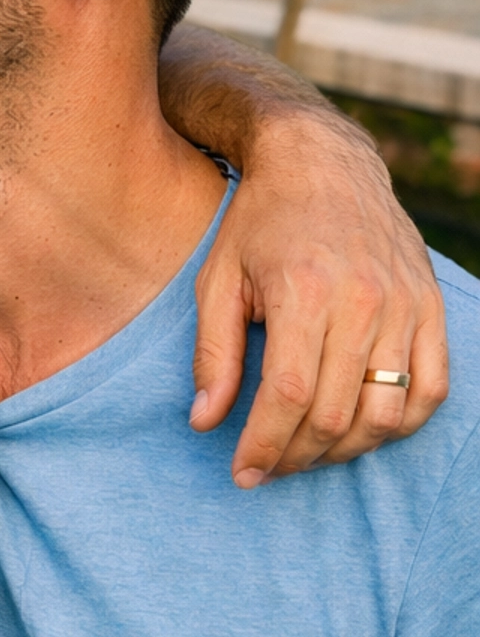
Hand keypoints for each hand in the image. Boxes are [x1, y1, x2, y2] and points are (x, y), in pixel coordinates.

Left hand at [190, 108, 447, 484]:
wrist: (322, 163)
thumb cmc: (260, 223)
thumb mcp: (217, 279)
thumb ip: (213, 355)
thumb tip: (205, 423)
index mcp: (303, 291)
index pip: (290, 396)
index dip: (265, 445)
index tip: (243, 473)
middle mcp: (362, 300)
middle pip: (337, 413)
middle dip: (297, 455)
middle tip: (268, 467)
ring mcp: (404, 304)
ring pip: (386, 412)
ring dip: (345, 450)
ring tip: (308, 451)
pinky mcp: (430, 307)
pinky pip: (432, 388)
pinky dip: (400, 423)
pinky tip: (362, 429)